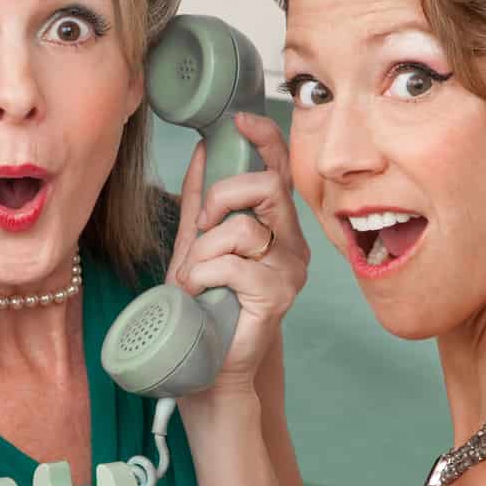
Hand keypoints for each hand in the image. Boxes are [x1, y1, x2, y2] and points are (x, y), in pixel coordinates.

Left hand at [168, 112, 309, 396]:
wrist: (205, 363)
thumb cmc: (204, 307)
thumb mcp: (195, 244)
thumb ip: (200, 201)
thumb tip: (203, 150)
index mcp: (275, 227)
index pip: (280, 171)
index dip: (265, 140)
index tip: (240, 121)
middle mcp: (292, 244)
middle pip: (268, 187)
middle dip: (223, 195)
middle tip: (202, 224)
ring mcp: (290, 270)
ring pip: (244, 228)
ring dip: (204, 251)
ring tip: (194, 277)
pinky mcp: (278, 294)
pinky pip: (235, 264)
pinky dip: (204, 274)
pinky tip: (197, 292)